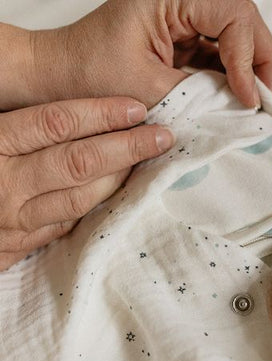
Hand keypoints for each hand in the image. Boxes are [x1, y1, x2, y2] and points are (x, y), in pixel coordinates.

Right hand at [0, 97, 173, 270]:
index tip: (135, 108)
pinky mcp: (18, 246)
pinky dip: (95, 209)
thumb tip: (77, 114)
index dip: (100, 114)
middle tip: (162, 136)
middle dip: (126, 147)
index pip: (56, 123)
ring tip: (147, 163)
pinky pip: (67, 226)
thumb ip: (22, 128)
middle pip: (78, 162)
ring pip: (80, 199)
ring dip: (119, 180)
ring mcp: (14, 221)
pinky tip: (117, 194)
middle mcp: (6, 184)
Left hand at [28, 0, 271, 108]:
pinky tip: (233, 100)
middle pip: (243, 22)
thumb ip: (198, 95)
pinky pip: (218, 55)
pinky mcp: (182, 38)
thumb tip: (238, 107)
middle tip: (265, 100)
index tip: (249, 97)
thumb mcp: (146, 86)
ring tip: (253, 103)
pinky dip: (229, 79)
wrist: (62, 76)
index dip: (249, 58)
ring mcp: (184, 17)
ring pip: (235, 38)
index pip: (233, 14)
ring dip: (248, 71)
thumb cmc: (89, 72)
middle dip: (259, 62)